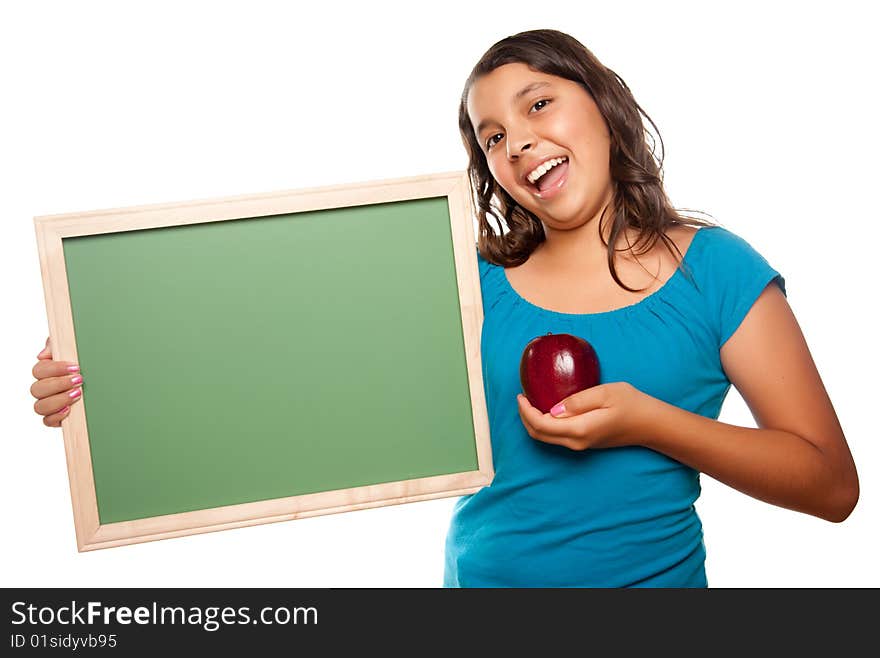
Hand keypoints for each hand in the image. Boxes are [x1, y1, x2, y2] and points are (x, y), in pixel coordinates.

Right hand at [30, 337, 82, 427]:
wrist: (105, 384)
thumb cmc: (85, 365)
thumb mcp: (75, 349)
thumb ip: (57, 346)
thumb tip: (43, 355)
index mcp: (46, 372)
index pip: (39, 371)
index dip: (55, 369)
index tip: (75, 367)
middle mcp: (44, 389)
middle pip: (37, 389)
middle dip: (59, 384)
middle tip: (79, 380)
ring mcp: (49, 403)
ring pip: (40, 406)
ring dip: (58, 400)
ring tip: (78, 394)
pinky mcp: (56, 417)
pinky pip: (47, 421)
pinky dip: (56, 416)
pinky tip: (69, 409)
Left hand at [516, 382, 653, 450]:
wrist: (651, 424)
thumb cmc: (631, 404)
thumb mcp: (604, 393)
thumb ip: (577, 401)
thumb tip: (553, 409)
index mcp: (579, 429)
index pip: (541, 424)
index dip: (526, 411)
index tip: (521, 395)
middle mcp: (577, 442)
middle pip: (539, 435)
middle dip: (524, 417)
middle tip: (522, 398)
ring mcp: (581, 445)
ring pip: (546, 438)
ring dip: (533, 421)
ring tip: (531, 401)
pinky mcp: (584, 443)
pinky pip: (557, 437)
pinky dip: (545, 425)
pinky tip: (547, 409)